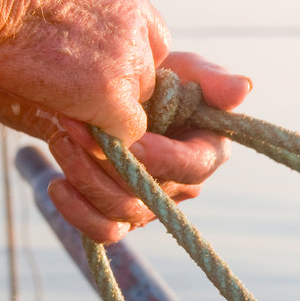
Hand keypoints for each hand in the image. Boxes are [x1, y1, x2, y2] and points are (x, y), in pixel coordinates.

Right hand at [0, 0, 168, 145]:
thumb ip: (82, 23)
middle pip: (144, 76)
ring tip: (62, 106)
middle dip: (114, 90)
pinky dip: (104, 139)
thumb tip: (76, 55)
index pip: (149, 44)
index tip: (96, 74)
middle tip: (72, 94)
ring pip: (136, 105)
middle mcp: (135, 25)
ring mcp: (128, 59)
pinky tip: (72, 127)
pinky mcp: (111, 93)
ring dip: (105, 113)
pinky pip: (127, 133)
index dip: (125, 66)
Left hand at [0, 52, 252, 243]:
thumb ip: (211, 79)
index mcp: (206, 152)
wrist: (109, 93)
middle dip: (108, 163)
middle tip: (73, 125)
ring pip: (123, 213)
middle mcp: (182, 186)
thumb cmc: (154, 77)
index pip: (193, 166)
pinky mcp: (120, 216)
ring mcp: (151, 205)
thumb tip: (243, 89)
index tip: (132, 141)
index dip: (164, 159)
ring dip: (86, 178)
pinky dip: (77, 212)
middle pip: (151, 195)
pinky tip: (56, 183)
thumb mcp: (184, 69)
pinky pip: (103, 232)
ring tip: (60, 140)